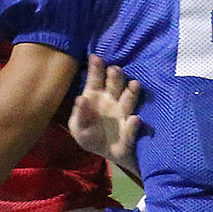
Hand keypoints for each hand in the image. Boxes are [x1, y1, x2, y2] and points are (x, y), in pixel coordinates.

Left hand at [68, 55, 141, 170]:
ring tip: (134, 84)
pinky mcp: (130, 129)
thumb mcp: (78, 128)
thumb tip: (81, 99)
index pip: (95, 80)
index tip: (95, 58)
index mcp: (95, 97)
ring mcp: (123, 113)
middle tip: (114, 70)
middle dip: (115, 76)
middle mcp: (112, 100)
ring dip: (132, 92)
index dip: (95, 69)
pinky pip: (132, 126)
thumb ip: (79, 114)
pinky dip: (134, 124)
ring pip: (129, 99)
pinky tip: (134, 119)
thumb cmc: (90, 135)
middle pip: (115, 85)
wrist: (106, 153)